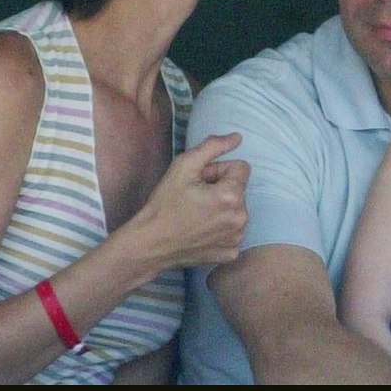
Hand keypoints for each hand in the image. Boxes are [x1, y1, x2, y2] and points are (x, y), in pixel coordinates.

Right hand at [122, 132, 248, 271]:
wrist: (150, 243)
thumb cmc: (164, 204)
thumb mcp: (183, 166)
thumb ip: (212, 147)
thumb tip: (237, 138)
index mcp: (232, 196)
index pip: (240, 167)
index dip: (218, 170)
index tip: (199, 181)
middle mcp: (241, 218)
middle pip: (239, 189)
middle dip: (220, 189)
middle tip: (195, 198)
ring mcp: (237, 238)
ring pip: (237, 209)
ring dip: (222, 208)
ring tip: (197, 214)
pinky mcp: (231, 252)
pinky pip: (233, 231)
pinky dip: (221, 229)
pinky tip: (201, 231)